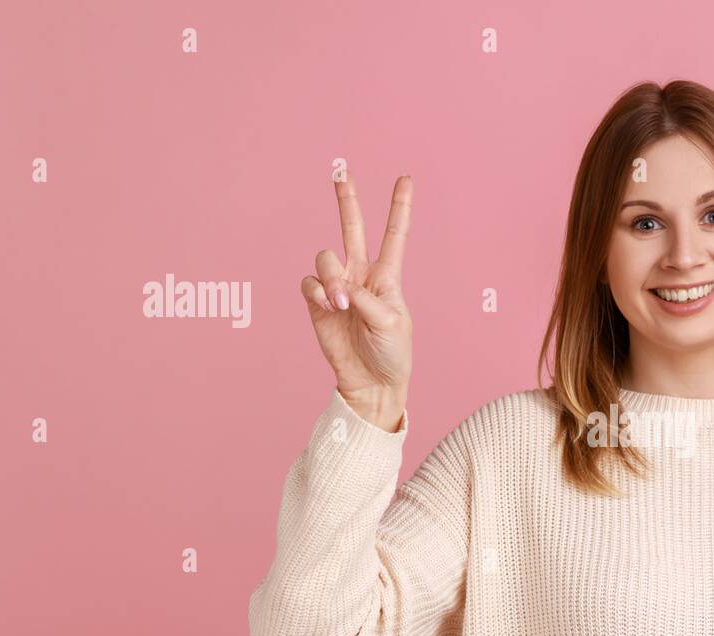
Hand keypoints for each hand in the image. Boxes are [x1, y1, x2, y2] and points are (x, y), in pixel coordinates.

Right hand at [301, 174, 412, 428]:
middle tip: (341, 174)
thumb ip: (366, 299)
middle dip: (347, 201)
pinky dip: (316, 290)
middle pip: (353, 229)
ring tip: (341, 302)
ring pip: (325, 258)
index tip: (406, 178)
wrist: (371, 383)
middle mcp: (362, 275)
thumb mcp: (390, 324)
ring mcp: (338, 287)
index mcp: (388, 277)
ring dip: (330, 277)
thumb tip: (339, 286)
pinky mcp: (318, 303)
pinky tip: (328, 306)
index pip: (395, 235)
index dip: (399, 207)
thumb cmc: (391, 354)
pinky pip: (308, 282)